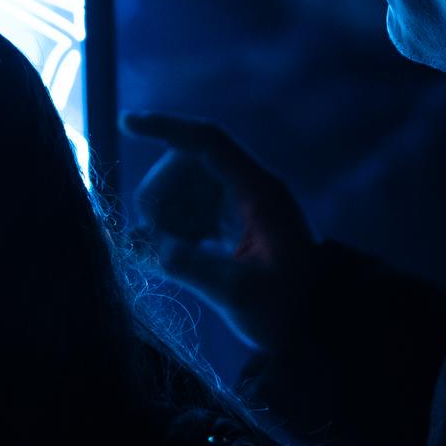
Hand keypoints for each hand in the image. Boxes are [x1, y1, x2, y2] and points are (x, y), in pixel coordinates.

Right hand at [124, 113, 319, 351]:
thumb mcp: (239, 293)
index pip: (208, 141)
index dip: (166, 126)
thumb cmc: (289, 308)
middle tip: (154, 242)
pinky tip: (177, 262)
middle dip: (160, 196)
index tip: (127, 122)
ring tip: (170, 259)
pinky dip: (174, 231)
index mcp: (260, 191)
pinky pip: (189, 210)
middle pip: (186, 164)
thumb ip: (189, 266)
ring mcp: (239, 205)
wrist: (318, 323)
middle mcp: (249, 188)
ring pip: (182, 188)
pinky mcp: (231, 224)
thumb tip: (137, 243)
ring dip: (165, 218)